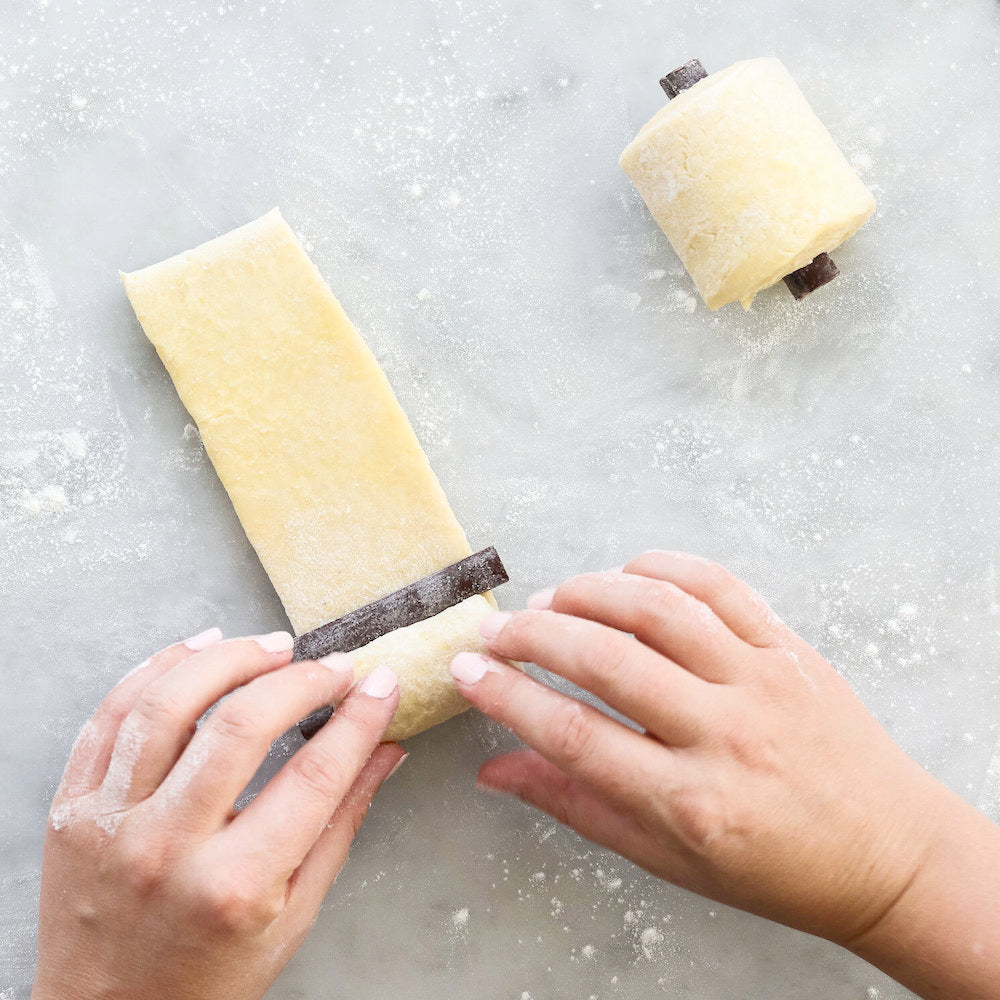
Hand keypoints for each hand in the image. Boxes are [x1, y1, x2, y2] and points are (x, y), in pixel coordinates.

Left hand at [33, 629, 403, 999]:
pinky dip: (157, 668)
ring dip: (228, 658)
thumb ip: (341, 823)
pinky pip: (110, 715)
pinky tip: (200, 648)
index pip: (315, 775)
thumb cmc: (208, 978)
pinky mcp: (72, 806)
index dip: (359, 720)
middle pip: (241, 726)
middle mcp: (166, 847)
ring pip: (169, 704)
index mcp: (233, 885)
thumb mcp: (294, 915)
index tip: (380, 686)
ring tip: (272, 647)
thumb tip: (385, 750)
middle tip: (334, 667)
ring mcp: (109, 823)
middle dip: (301, 680)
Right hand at [450, 551, 999, 998]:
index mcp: (691, 800)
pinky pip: (720, 586)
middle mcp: (725, 732)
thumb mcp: (667, 860)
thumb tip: (496, 769)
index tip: (468, 672)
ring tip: (549, 600)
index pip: (574, 734)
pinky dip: (662, 567)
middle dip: (533, 636)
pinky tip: (624, 574)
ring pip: (659, 609)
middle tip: (497, 631)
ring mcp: (762, 680)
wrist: (886, 852)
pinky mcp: (789, 648)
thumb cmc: (775, 867)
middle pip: (607, 660)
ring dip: (589, 593)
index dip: (508, 697)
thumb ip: (577, 806)